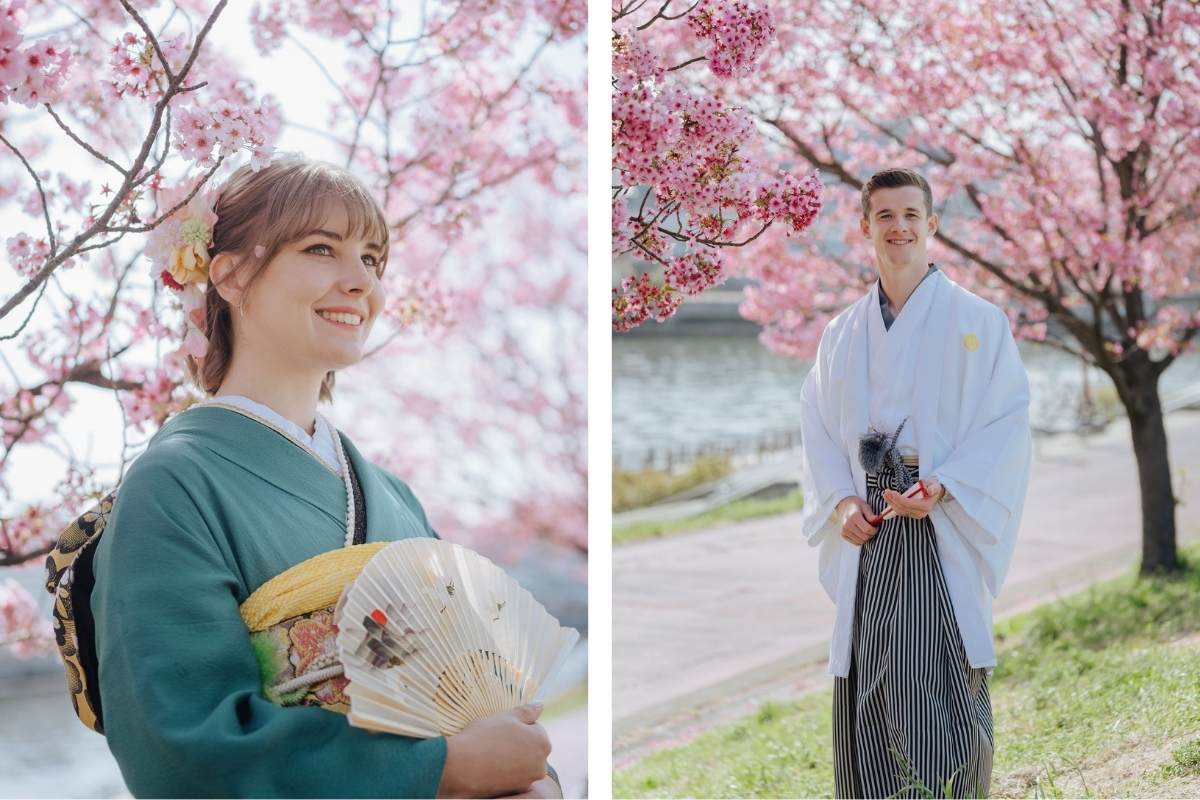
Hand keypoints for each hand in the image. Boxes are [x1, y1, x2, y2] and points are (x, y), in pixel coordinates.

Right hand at [437, 703, 551, 797]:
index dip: (517, 727)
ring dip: (511, 759)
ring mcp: (528, 781)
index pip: (535, 729)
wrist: (460, 766)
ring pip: (521, 764)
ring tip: (491, 755)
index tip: (502, 730)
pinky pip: (512, 778)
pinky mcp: (514, 792)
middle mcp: (540, 765)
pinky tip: (489, 768)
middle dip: (517, 744)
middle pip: (530, 748)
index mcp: (542, 743)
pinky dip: (504, 774)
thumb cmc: (484, 737)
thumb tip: (540, 704)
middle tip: (496, 742)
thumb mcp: (506, 717)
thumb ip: (527, 711)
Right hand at [836, 495, 877, 545]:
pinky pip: (856, 543)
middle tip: (872, 528)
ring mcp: (844, 531)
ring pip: (861, 541)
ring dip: (866, 537)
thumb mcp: (865, 506)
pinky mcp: (843, 535)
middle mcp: (847, 525)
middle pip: (865, 537)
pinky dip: (860, 540)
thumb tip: (876, 520)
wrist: (844, 505)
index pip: (867, 529)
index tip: (876, 527)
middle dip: (871, 534)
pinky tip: (860, 533)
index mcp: (854, 517)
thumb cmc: (856, 505)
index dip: (875, 530)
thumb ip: (870, 514)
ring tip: (866, 530)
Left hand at [882, 478, 943, 520]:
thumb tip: (929, 490)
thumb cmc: (933, 487)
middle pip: (903, 508)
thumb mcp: (935, 485)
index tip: (892, 492)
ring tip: (885, 495)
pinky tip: (889, 500)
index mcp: (926, 506)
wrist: (935, 493)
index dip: (899, 499)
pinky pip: (901, 512)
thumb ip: (933, 488)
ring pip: (900, 511)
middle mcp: (921, 513)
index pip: (909, 504)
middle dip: (893, 500)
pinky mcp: (913, 515)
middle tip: (886, 492)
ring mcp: (917, 515)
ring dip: (891, 503)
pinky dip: (894, 506)